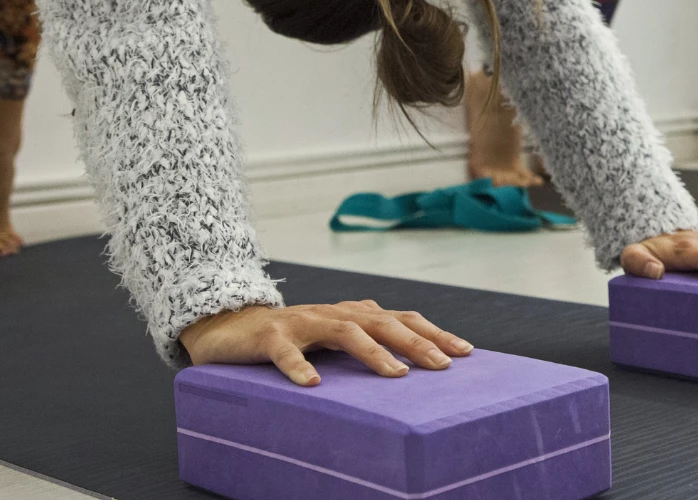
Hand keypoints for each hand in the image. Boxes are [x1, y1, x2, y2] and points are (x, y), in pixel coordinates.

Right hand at [179, 300, 471, 386]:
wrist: (231, 326)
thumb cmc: (293, 335)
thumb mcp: (336, 336)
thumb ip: (369, 339)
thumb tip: (412, 354)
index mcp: (354, 314)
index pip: (403, 319)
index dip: (434, 333)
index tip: (466, 352)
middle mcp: (335, 313)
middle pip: (383, 323)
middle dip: (416, 343)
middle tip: (442, 365)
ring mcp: (303, 323)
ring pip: (345, 332)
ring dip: (373, 352)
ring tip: (395, 374)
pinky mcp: (271, 337)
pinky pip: (287, 352)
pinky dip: (300, 367)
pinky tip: (313, 385)